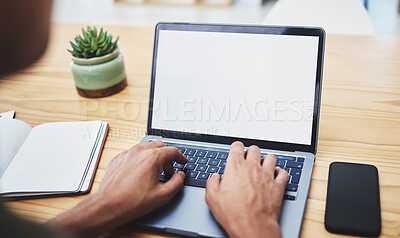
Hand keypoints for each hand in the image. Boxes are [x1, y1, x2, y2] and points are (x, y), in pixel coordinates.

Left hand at [47, 140, 187, 236]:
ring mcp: (127, 154)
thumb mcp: (162, 195)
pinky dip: (141, 159)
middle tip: (168, 169)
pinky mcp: (118, 159)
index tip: (182, 162)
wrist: (108, 205)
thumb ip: (177, 183)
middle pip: (159, 145)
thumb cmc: (132, 201)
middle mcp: (139, 152)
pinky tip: (140, 172)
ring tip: (154, 171)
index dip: (180, 157)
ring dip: (154, 156)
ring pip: (145, 147)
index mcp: (152, 158)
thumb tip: (180, 176)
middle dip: (167, 156)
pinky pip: (133, 153)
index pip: (172, 151)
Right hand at [205, 141, 288, 237]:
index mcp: (236, 167)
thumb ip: (212, 183)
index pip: (237, 146)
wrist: (252, 226)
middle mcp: (252, 167)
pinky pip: (283, 172)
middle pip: (255, 149)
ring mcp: (267, 176)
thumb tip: (215, 178)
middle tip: (248, 159)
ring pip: (271, 157)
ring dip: (266, 160)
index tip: (235, 151)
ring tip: (262, 165)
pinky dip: (280, 172)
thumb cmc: (233, 213)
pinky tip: (276, 175)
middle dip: (251, 152)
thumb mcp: (212, 197)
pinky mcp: (278, 186)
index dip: (236, 148)